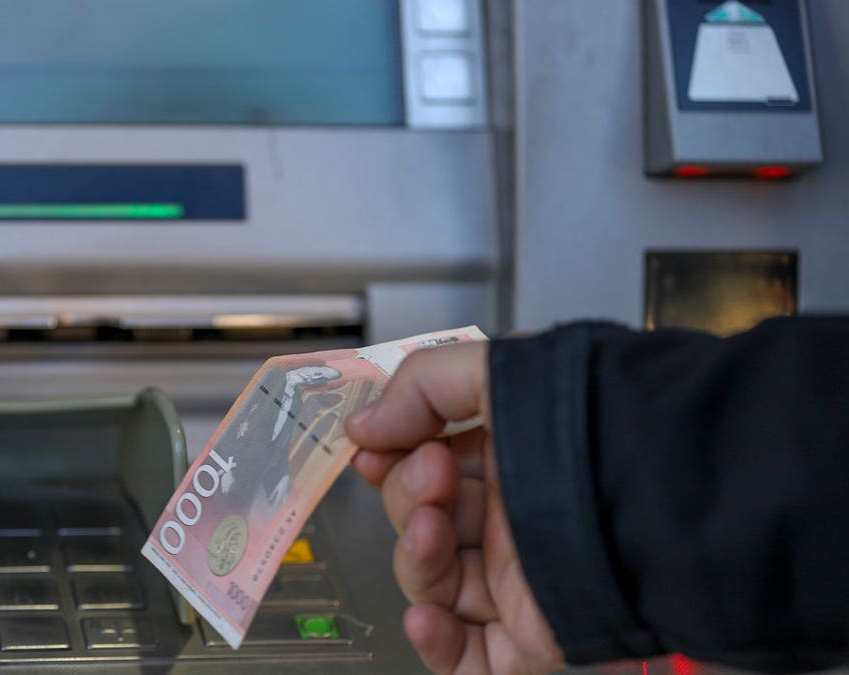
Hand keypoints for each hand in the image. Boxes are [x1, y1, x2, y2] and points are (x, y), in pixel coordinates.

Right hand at [346, 342, 563, 674]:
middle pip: (419, 522)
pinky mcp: (533, 634)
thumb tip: (363, 426)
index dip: (390, 460)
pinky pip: (469, 655)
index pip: (421, 468)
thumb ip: (421, 387)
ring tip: (429, 527)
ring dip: (414, 558)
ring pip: (433, 584)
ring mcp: (518, 579)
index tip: (373, 447)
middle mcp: (509, 518)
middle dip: (408, 496)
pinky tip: (425, 616)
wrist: (660, 482)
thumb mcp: (497, 371)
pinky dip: (436, 642)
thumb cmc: (592, 420)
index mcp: (504, 458)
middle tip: (431, 472)